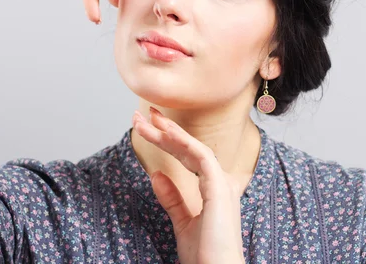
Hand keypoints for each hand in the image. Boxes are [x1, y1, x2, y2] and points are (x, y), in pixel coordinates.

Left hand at [132, 108, 245, 263]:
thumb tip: (156, 174)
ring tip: (145, 119)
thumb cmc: (205, 255)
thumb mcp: (182, 222)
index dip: (171, 140)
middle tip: (143, 115)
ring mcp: (222, 184)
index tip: (150, 127)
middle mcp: (222, 183)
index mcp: (216, 191)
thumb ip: (172, 198)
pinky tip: (166, 132)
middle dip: (166, 130)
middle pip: (190, 149)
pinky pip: (201, 156)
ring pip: (193, 148)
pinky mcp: (220, 187)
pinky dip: (184, 142)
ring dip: (169, 131)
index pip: (191, 158)